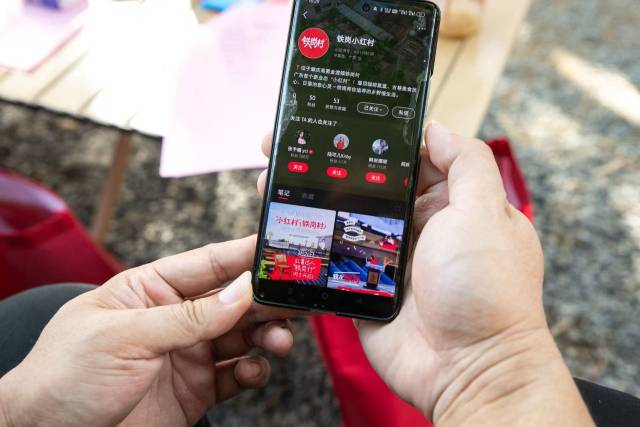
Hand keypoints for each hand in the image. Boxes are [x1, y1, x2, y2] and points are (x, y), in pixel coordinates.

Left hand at [0, 237, 294, 426]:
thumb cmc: (65, 376)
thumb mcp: (126, 337)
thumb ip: (189, 317)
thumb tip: (243, 292)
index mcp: (151, 289)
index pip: (208, 264)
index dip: (245, 255)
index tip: (281, 249)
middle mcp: (174, 318)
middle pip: (234, 300)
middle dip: (267, 299)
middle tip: (298, 298)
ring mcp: (187, 354)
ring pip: (243, 336)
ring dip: (267, 335)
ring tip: (279, 340)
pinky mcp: (196, 389)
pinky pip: (237, 375)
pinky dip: (254, 371)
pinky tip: (255, 371)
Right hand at [258, 123, 591, 425]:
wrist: (467, 369)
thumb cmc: (486, 291)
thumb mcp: (485, 214)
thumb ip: (466, 164)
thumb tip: (437, 128)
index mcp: (451, 205)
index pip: (409, 161)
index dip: (375, 141)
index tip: (339, 122)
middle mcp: (420, 228)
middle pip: (368, 187)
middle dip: (330, 167)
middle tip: (289, 148)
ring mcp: (389, 259)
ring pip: (344, 220)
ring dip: (311, 201)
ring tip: (272, 182)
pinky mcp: (364, 286)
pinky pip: (333, 259)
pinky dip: (310, 242)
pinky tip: (280, 223)